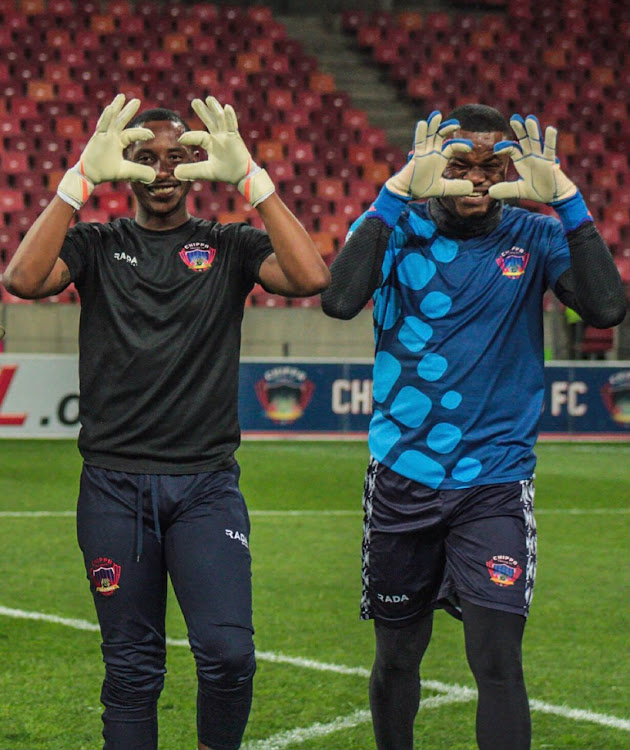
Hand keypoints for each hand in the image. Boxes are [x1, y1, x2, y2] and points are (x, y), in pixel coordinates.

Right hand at [57, 94, 155, 209]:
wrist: (89, 175)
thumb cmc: (105, 172)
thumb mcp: (126, 172)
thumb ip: (139, 172)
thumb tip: (155, 176)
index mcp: (117, 142)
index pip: (131, 134)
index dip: (141, 133)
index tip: (152, 135)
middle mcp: (110, 136)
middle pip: (121, 121)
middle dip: (128, 111)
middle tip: (137, 100)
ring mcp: (102, 136)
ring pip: (111, 119)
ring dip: (116, 107)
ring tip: (122, 96)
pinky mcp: (96, 138)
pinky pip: (102, 126)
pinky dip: (107, 117)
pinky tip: (111, 108)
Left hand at [174, 97, 274, 206]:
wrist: (242, 176)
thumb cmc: (225, 173)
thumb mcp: (205, 172)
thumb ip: (191, 171)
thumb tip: (175, 173)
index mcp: (211, 143)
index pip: (198, 136)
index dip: (189, 137)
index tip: (180, 139)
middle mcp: (219, 137)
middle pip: (210, 122)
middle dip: (203, 112)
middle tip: (194, 101)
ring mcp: (228, 136)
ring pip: (220, 120)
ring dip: (215, 109)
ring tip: (208, 98)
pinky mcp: (236, 138)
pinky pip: (232, 126)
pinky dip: (230, 116)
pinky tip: (227, 107)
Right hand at [385, 111, 473, 199]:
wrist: (407, 192)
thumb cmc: (421, 189)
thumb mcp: (443, 188)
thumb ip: (456, 187)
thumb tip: (472, 188)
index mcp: (439, 158)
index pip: (451, 146)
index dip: (461, 145)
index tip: (470, 147)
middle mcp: (431, 153)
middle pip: (439, 136)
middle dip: (447, 128)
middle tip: (457, 124)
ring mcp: (423, 153)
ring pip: (429, 135)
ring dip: (433, 125)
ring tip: (437, 115)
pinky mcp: (416, 156)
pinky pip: (418, 142)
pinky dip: (420, 133)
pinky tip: (422, 124)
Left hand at [488, 114, 577, 203]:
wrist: (554, 196)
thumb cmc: (538, 190)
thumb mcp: (519, 190)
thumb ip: (506, 189)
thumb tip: (490, 192)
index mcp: (523, 160)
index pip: (512, 149)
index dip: (505, 147)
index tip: (496, 149)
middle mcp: (532, 156)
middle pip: (525, 139)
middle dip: (520, 129)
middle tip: (514, 118)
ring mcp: (542, 157)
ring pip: (537, 141)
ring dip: (533, 130)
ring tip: (529, 118)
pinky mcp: (550, 162)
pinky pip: (550, 149)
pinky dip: (550, 139)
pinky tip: (550, 129)